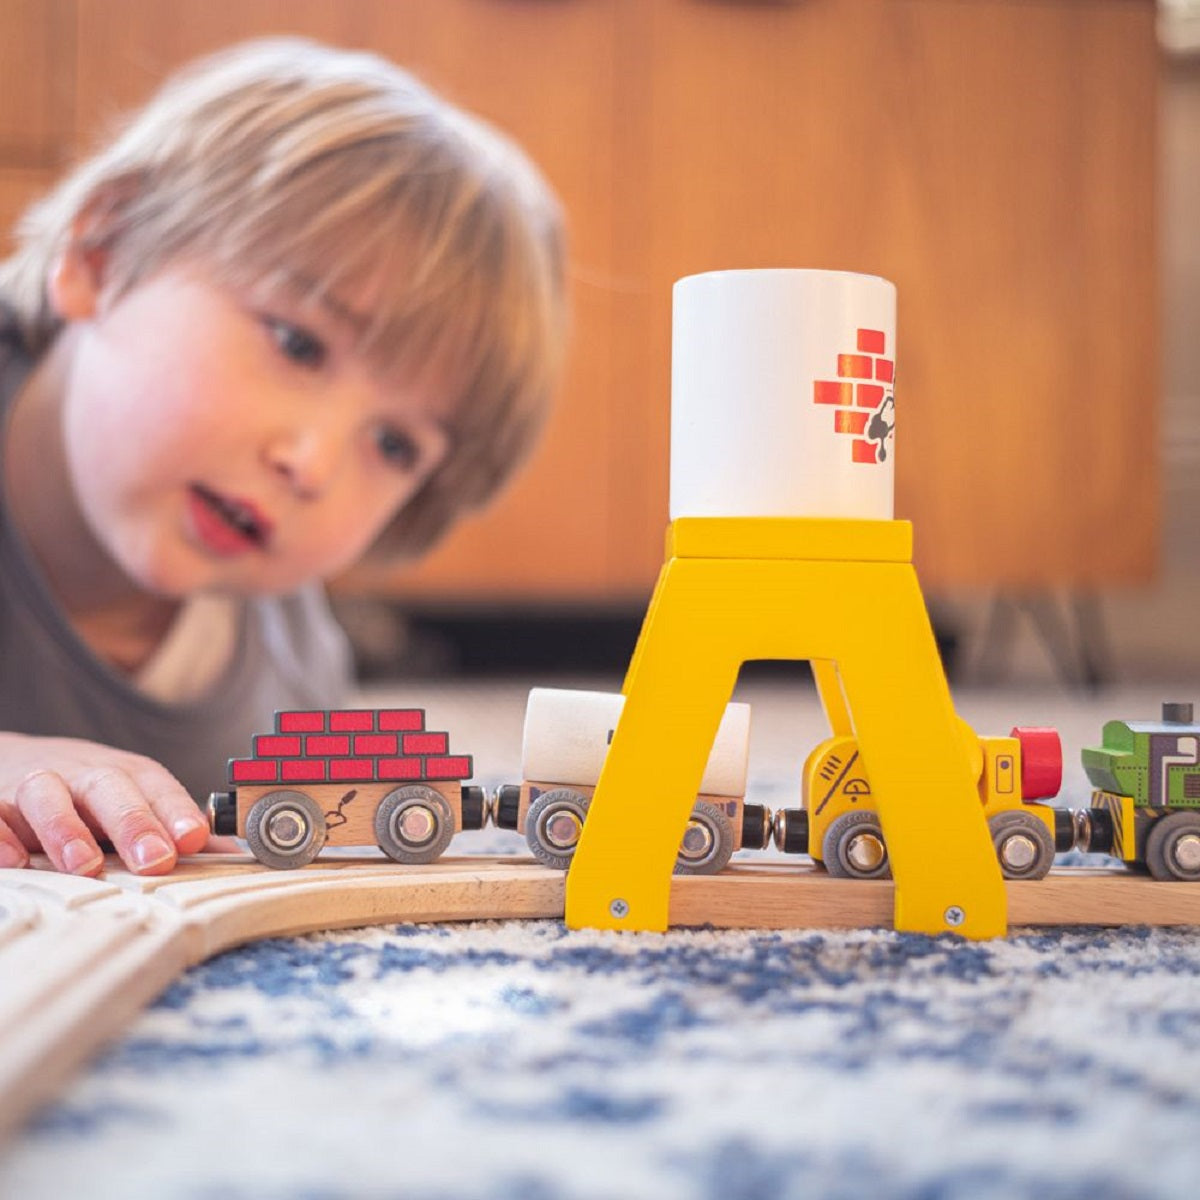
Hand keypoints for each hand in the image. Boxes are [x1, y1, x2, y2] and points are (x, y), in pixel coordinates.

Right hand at [0, 733, 210, 874]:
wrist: (9, 761)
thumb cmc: (86, 793)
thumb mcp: (132, 802)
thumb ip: (175, 831)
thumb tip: (236, 858)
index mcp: (125, 775)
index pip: (156, 786)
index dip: (176, 810)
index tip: (195, 838)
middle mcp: (81, 774)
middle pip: (110, 786)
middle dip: (134, 821)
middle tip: (155, 860)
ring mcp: (33, 785)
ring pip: (47, 794)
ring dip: (66, 829)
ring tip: (84, 866)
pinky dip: (0, 835)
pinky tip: (16, 861)